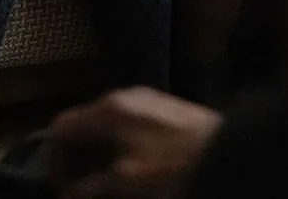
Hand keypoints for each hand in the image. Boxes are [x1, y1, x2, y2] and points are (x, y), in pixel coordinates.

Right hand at [46, 87, 222, 198]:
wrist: (235, 155)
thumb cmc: (177, 168)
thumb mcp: (127, 182)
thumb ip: (91, 187)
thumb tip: (69, 194)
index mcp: (109, 110)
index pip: (61, 128)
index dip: (53, 162)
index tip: (60, 191)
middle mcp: (124, 98)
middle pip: (83, 128)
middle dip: (76, 162)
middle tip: (81, 193)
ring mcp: (147, 103)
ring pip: (107, 130)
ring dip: (98, 159)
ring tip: (106, 189)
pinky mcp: (167, 113)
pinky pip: (129, 131)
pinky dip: (120, 153)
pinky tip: (132, 175)